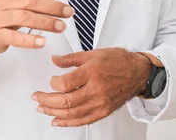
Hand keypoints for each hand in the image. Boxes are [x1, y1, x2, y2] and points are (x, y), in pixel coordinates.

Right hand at [0, 0, 74, 55]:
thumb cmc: (5, 14)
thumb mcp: (16, 0)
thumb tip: (58, 5)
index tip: (61, 5)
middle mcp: (3, 0)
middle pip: (31, 0)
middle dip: (52, 8)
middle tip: (67, 14)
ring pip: (25, 17)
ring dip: (45, 22)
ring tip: (60, 27)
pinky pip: (15, 37)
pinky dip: (30, 40)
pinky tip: (42, 42)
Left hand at [32, 48, 150, 126]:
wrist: (138, 73)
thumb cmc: (118, 61)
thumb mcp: (92, 53)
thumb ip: (71, 58)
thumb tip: (54, 60)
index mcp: (92, 72)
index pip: (65, 83)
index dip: (53, 83)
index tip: (50, 80)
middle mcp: (96, 89)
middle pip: (66, 101)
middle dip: (47, 101)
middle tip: (36, 97)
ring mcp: (100, 103)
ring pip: (72, 113)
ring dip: (53, 112)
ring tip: (42, 108)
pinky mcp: (104, 111)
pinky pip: (83, 120)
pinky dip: (68, 122)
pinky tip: (57, 121)